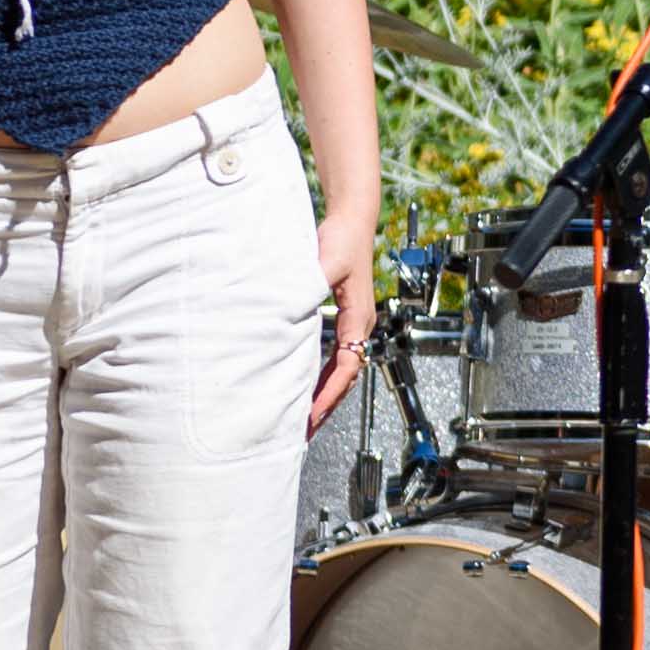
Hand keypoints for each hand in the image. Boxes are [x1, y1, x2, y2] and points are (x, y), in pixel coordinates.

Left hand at [307, 231, 380, 436]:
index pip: (346, 367)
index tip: (311, 416)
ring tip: (303, 418)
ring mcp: (353, 322)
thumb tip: (290, 315)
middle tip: (302, 431)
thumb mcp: (325, 264)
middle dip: (326, 404)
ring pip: (341, 369)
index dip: (328, 394)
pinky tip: (304, 384)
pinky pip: (334, 355)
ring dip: (324, 393)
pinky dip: (320, 374)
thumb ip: (310, 288)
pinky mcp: (344, 317)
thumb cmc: (341, 238)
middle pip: (345, 376)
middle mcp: (360, 324)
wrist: (351, 218)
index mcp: (358, 318)